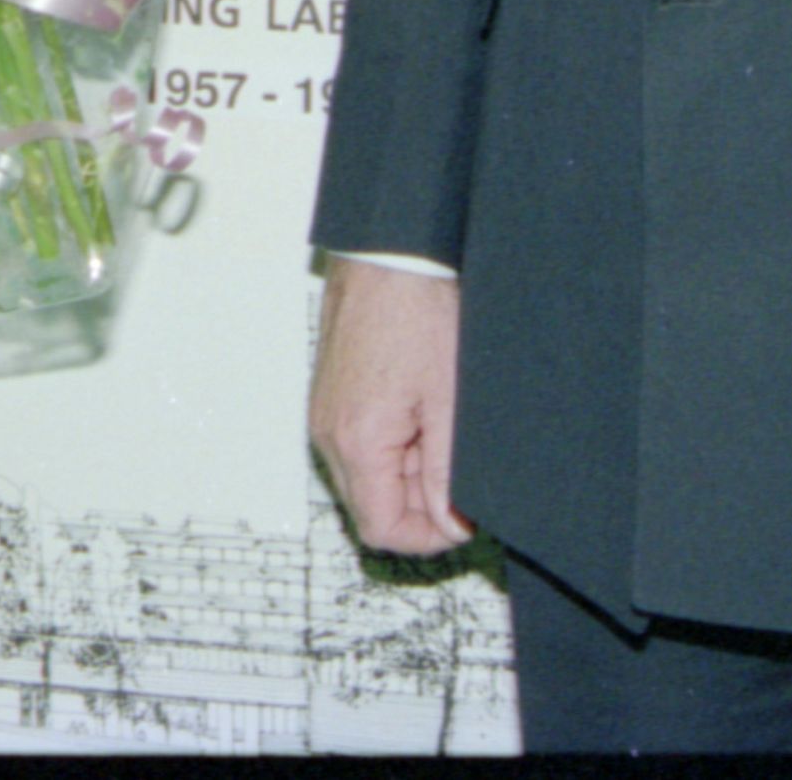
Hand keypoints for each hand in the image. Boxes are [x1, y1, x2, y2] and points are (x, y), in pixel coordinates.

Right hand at [308, 257, 475, 555]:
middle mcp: (329, 433)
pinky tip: (426, 414)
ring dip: (410, 474)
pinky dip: (396, 447)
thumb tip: (450, 524)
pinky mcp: (333, 396)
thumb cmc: (419, 312)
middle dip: (421, 504)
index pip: (382, 529)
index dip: (428, 538)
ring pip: (368, 477)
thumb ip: (447, 473)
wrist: (389, 253)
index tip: (464, 521)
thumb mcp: (450, 402)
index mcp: (356, 442)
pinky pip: (362, 446)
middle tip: (463, 474)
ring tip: (445, 432)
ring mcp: (327, 414)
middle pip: (372, 507)